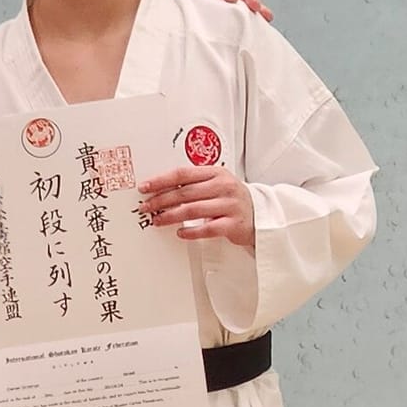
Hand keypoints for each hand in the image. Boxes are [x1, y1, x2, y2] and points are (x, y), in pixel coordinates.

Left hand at [140, 165, 256, 248]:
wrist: (260, 215)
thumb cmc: (232, 199)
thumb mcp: (217, 183)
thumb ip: (194, 183)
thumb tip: (161, 189)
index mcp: (216, 173)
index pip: (183, 174)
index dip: (161, 180)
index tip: (146, 187)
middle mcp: (223, 187)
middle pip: (185, 192)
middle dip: (161, 200)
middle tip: (146, 207)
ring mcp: (229, 205)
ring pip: (193, 210)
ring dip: (171, 216)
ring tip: (157, 220)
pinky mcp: (233, 224)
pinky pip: (207, 229)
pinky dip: (191, 231)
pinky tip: (180, 233)